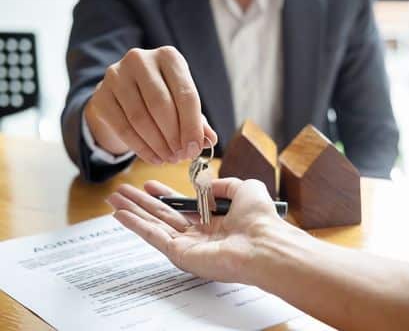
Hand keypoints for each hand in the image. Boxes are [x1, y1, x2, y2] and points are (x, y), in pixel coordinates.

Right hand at [84, 46, 217, 163]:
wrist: (122, 94)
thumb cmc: (161, 97)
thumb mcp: (183, 103)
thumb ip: (198, 121)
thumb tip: (210, 140)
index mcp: (169, 56)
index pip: (185, 94)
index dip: (192, 125)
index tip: (195, 148)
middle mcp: (141, 60)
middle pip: (161, 105)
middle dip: (174, 136)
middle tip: (181, 156)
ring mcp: (116, 75)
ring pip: (140, 118)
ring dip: (158, 145)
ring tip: (169, 158)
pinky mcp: (101, 95)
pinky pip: (123, 128)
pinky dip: (141, 148)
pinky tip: (154, 158)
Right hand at [108, 178, 284, 282]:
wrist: (264, 243)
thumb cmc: (260, 218)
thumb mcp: (245, 188)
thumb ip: (224, 184)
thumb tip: (207, 185)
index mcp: (214, 221)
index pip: (182, 206)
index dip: (164, 194)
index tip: (149, 184)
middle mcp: (199, 235)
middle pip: (163, 215)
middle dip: (141, 202)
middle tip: (121, 191)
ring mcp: (188, 246)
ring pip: (154, 225)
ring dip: (132, 212)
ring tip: (113, 199)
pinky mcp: (180, 254)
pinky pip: (153, 237)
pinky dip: (135, 225)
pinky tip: (120, 214)